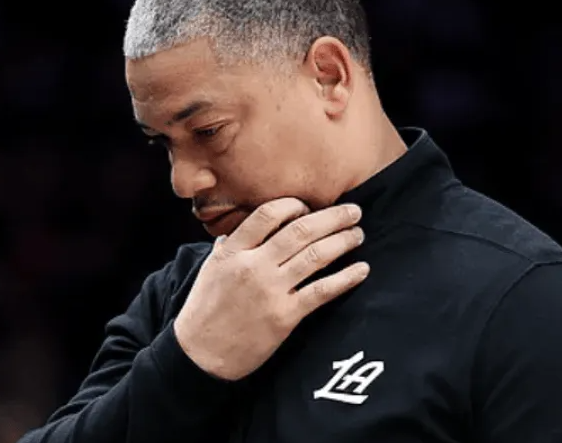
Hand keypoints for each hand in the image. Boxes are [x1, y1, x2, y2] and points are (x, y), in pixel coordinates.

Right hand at [173, 197, 367, 379]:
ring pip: (315, 256)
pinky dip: (345, 278)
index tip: (309, 207)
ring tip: (358, 234)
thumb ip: (227, 248)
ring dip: (343, 241)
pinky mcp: (285, 316)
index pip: (268, 214)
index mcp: (234, 251)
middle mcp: (253, 266)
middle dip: (333, 217)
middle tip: (354, 211)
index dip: (294, 205)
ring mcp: (270, 290)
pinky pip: (321, 291)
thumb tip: (234, 232)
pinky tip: (361, 269)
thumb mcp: (210, 270)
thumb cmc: (205, 310)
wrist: (200, 356)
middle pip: (300, 230)